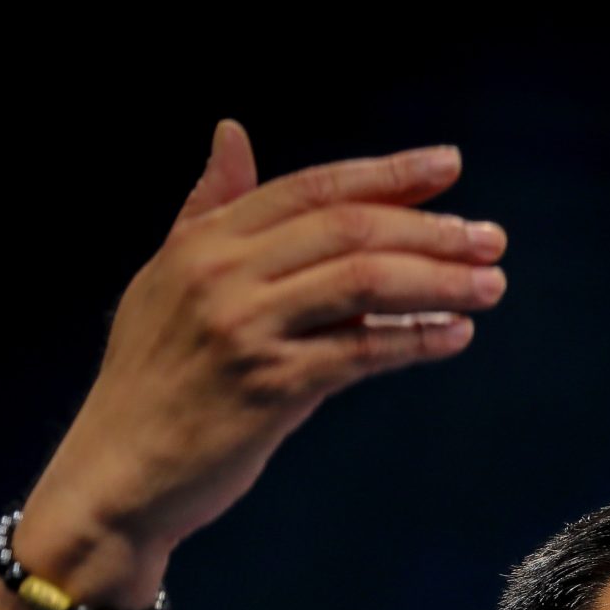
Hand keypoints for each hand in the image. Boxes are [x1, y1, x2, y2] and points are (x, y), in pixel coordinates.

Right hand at [23, 120, 504, 577]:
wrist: (118, 475)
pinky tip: (453, 335)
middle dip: (430, 230)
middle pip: (348, 230)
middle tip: (491, 239)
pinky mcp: (269, 390)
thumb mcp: (166, 281)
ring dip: (437, 281)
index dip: (387, 175)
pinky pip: (360, 352)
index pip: (313, 189)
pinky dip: (414, 339)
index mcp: (203, 240)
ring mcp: (245, 331)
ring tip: (490, 286)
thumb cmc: (152, 383)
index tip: (449, 168)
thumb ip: (208, 209)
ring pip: (362, 282)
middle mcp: (222, 274)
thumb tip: (232, 133)